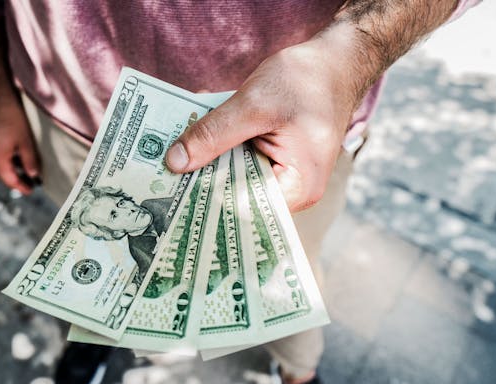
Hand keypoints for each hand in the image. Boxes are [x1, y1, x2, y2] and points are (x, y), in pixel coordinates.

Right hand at [0, 91, 39, 194]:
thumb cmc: (9, 114)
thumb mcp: (25, 139)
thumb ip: (30, 160)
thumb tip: (34, 175)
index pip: (9, 181)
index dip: (21, 187)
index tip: (31, 191)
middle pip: (1, 172)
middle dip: (15, 178)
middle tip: (29, 181)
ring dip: (9, 165)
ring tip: (23, 167)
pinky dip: (2, 154)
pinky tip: (12, 150)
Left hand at [165, 34, 359, 212]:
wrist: (335, 62)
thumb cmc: (307, 81)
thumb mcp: (254, 104)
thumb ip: (214, 134)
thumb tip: (174, 163)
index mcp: (298, 189)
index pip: (242, 209)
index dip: (206, 202)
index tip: (170, 196)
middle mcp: (292, 192)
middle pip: (237, 197)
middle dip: (203, 183)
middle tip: (160, 179)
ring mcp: (284, 178)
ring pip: (235, 180)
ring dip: (209, 166)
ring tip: (171, 161)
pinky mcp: (274, 162)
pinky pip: (241, 164)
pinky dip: (221, 152)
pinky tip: (194, 144)